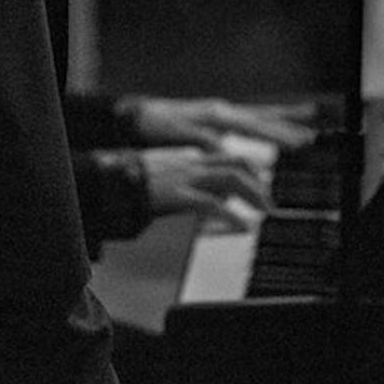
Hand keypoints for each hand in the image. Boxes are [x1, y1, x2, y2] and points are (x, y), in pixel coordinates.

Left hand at [121, 95, 316, 151]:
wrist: (141, 114)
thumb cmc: (158, 125)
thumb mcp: (178, 134)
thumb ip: (203, 140)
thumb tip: (224, 148)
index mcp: (217, 115)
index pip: (254, 126)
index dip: (276, 136)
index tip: (297, 143)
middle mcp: (223, 110)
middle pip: (262, 118)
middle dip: (287, 127)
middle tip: (310, 137)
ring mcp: (222, 112)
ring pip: (258, 114)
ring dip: (282, 118)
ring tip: (307, 119)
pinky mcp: (218, 117)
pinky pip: (248, 118)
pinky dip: (265, 120)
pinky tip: (274, 124)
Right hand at [137, 145, 275, 226]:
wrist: (113, 179)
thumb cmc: (136, 180)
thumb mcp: (169, 176)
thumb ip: (192, 182)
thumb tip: (215, 198)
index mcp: (191, 158)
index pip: (230, 157)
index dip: (251, 170)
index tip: (263, 185)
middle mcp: (193, 163)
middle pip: (237, 163)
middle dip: (259, 183)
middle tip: (270, 204)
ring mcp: (186, 176)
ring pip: (231, 178)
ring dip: (253, 194)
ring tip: (264, 212)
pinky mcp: (178, 194)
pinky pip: (211, 203)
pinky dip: (231, 214)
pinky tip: (242, 226)